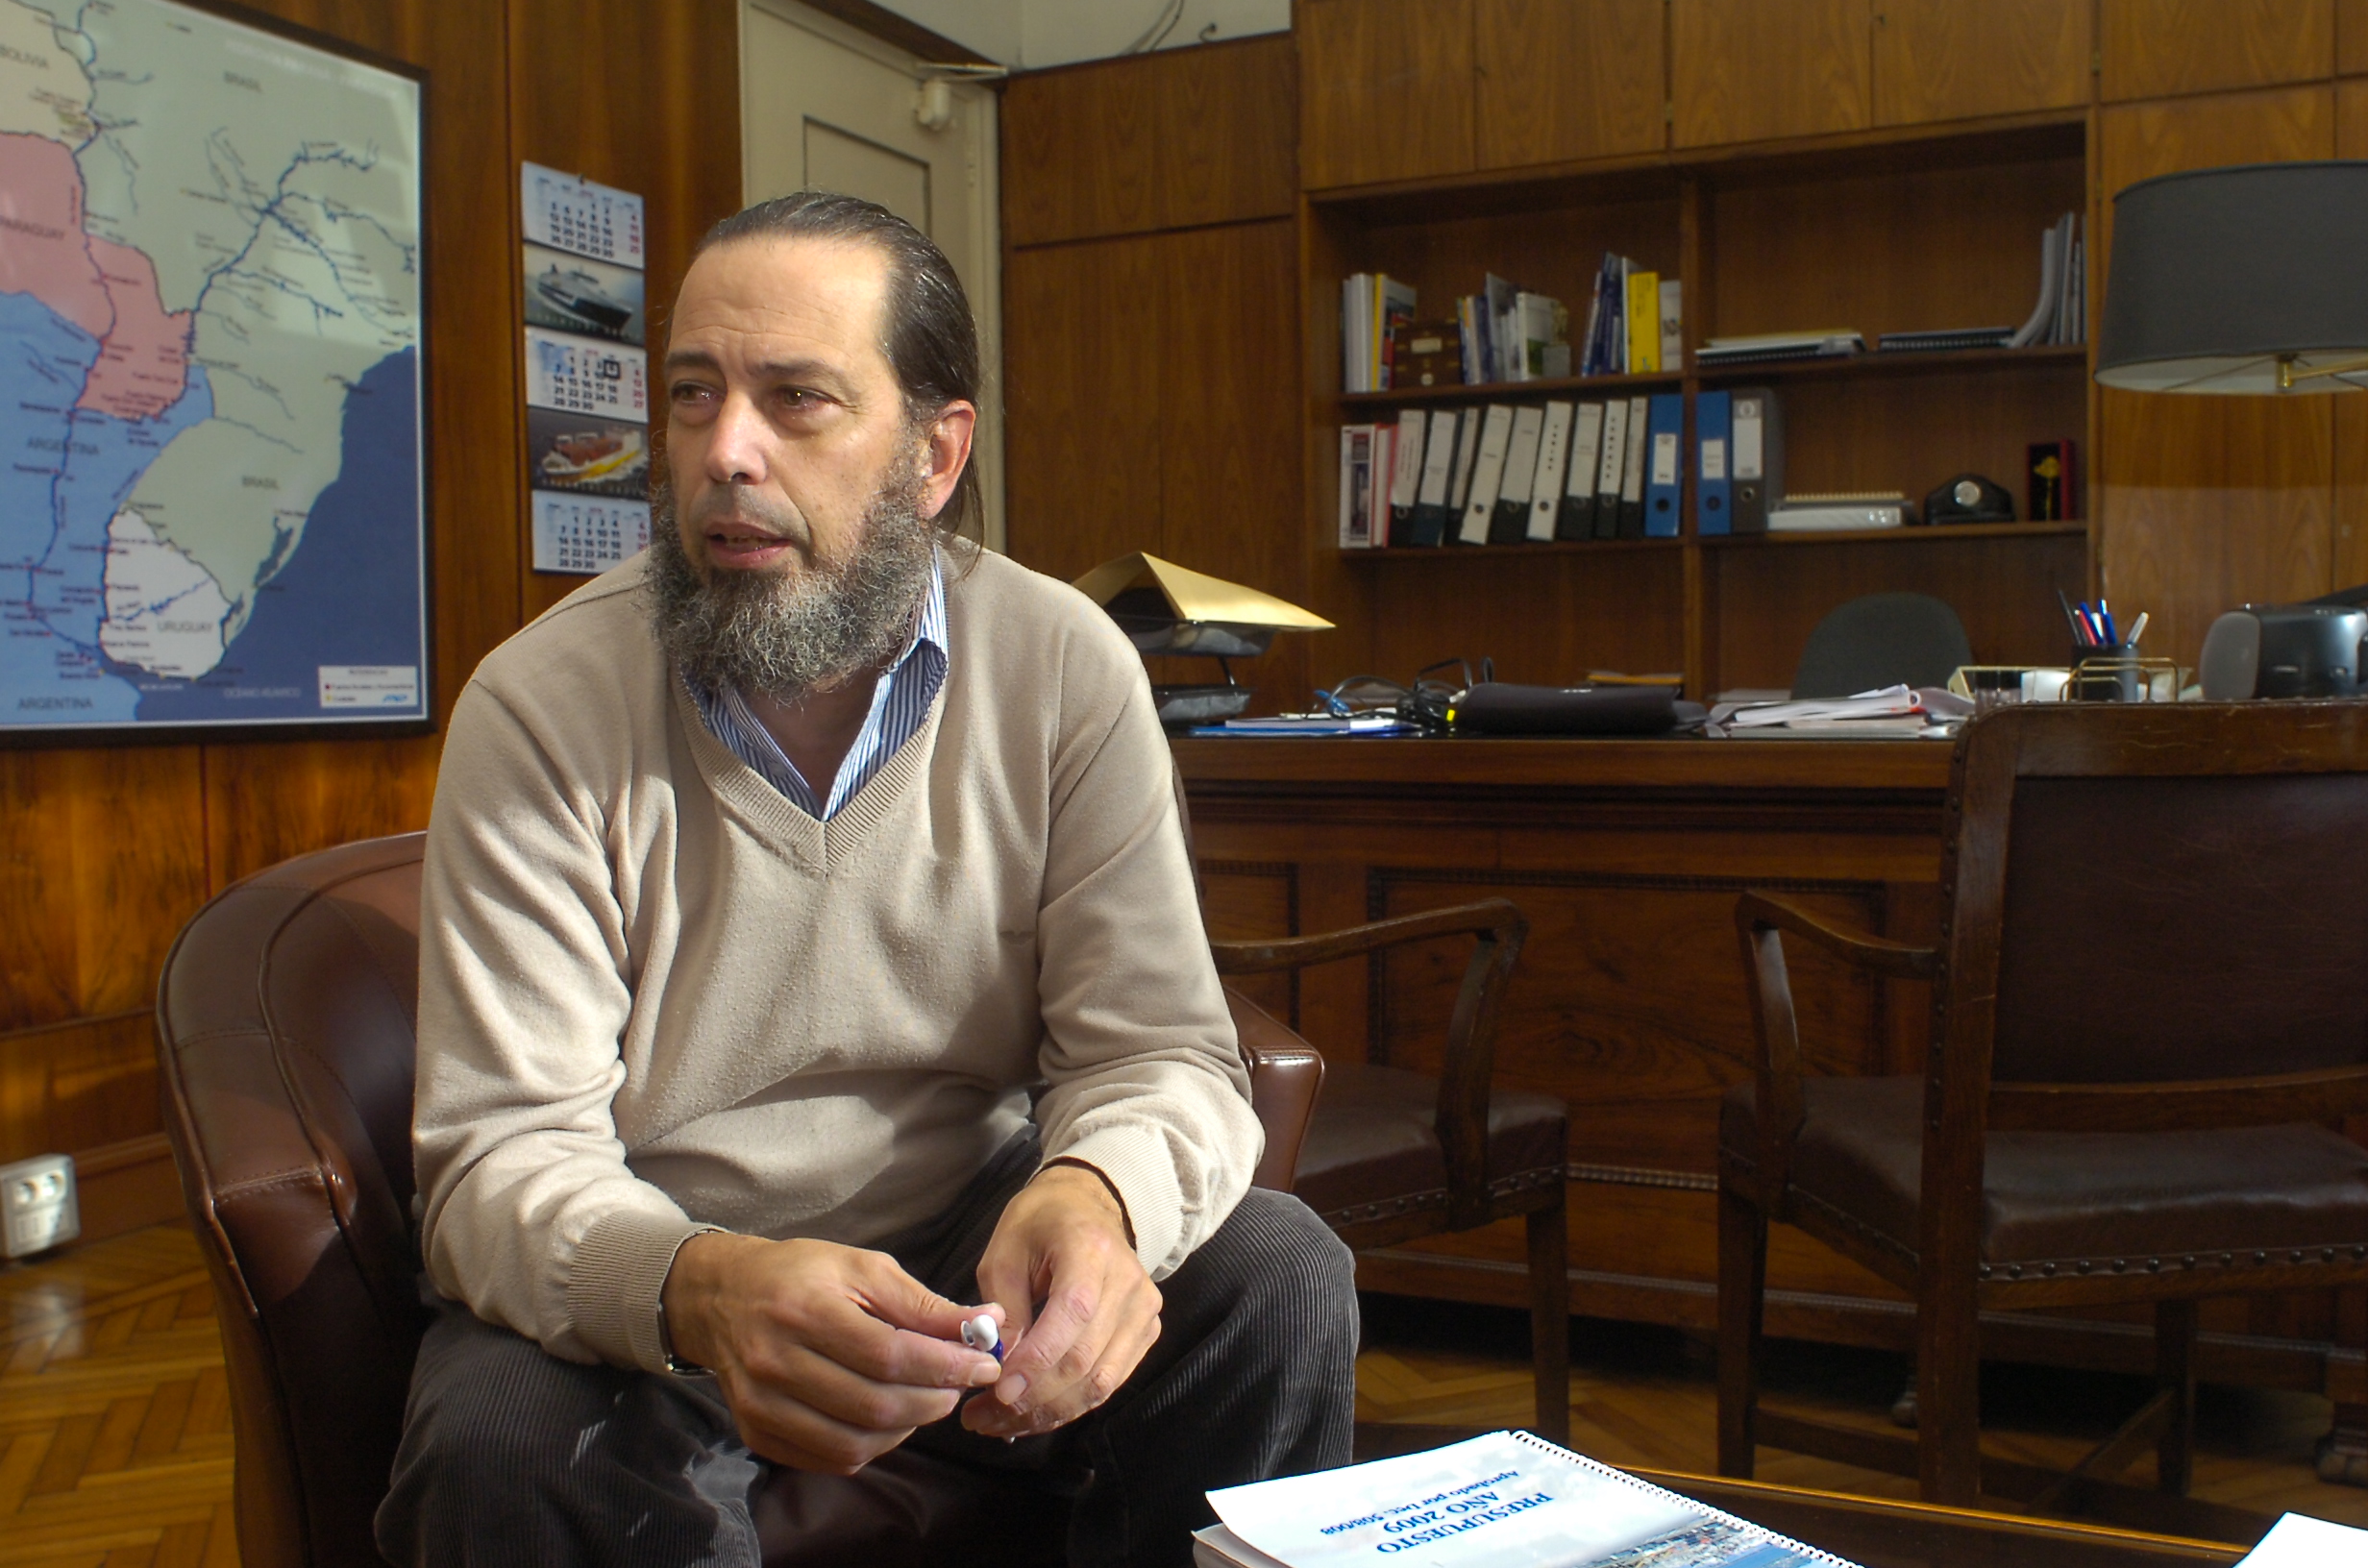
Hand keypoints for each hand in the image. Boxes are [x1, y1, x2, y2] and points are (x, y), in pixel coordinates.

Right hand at [661, 1232, 1003, 1473]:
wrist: (722, 1298)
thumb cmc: (800, 1275)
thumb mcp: (861, 1268)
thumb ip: (921, 1302)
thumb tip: (985, 1322)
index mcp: (803, 1310)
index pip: (888, 1355)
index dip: (944, 1365)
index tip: (983, 1364)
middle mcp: (775, 1362)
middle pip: (873, 1405)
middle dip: (932, 1400)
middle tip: (958, 1385)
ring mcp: (761, 1404)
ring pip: (853, 1443)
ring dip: (905, 1428)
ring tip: (925, 1400)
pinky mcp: (756, 1432)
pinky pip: (828, 1459)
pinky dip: (870, 1447)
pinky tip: (887, 1419)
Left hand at [964, 1163, 1161, 1438]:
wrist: (1085, 1208)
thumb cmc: (1037, 1227)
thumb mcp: (1004, 1256)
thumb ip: (1004, 1312)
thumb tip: (1001, 1368)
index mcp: (1091, 1249)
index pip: (1073, 1314)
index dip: (1037, 1359)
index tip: (998, 1390)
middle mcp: (1128, 1282)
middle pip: (1086, 1358)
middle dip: (1032, 1397)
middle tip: (981, 1417)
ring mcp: (1143, 1310)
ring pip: (1100, 1382)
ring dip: (1047, 1412)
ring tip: (998, 1423)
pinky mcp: (1146, 1332)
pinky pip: (1109, 1383)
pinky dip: (1068, 1406)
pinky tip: (1032, 1413)